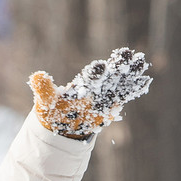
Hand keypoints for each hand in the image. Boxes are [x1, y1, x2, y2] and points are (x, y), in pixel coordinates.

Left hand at [30, 46, 151, 138]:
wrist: (62, 125)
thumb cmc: (53, 111)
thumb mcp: (46, 102)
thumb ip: (44, 89)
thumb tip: (35, 76)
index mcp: (81, 84)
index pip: (90, 76)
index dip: (96, 72)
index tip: (101, 67)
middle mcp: (94, 88)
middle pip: (108, 76)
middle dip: (118, 67)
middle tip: (128, 55)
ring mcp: (103, 96)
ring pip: (119, 83)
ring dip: (129, 75)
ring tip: (142, 62)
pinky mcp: (110, 106)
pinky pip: (123, 97)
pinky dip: (133, 90)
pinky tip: (145, 81)